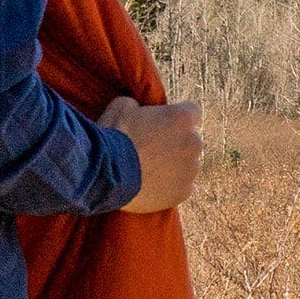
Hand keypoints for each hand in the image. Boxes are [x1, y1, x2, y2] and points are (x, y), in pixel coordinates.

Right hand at [100, 96, 203, 213]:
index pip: (192, 111)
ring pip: (187, 165)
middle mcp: (193, 143)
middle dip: (176, 143)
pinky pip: (182, 187)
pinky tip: (151, 186)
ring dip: (174, 166)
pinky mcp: (183, 192)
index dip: (176, 117)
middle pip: (190, 140)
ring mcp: (190, 170)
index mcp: (182, 118)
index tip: (164, 123)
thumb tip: (139, 110)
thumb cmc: (114, 136)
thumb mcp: (122, 106)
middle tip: (152, 149)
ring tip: (148, 171)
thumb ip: (140, 106)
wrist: (106, 174)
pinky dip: (170, 187)